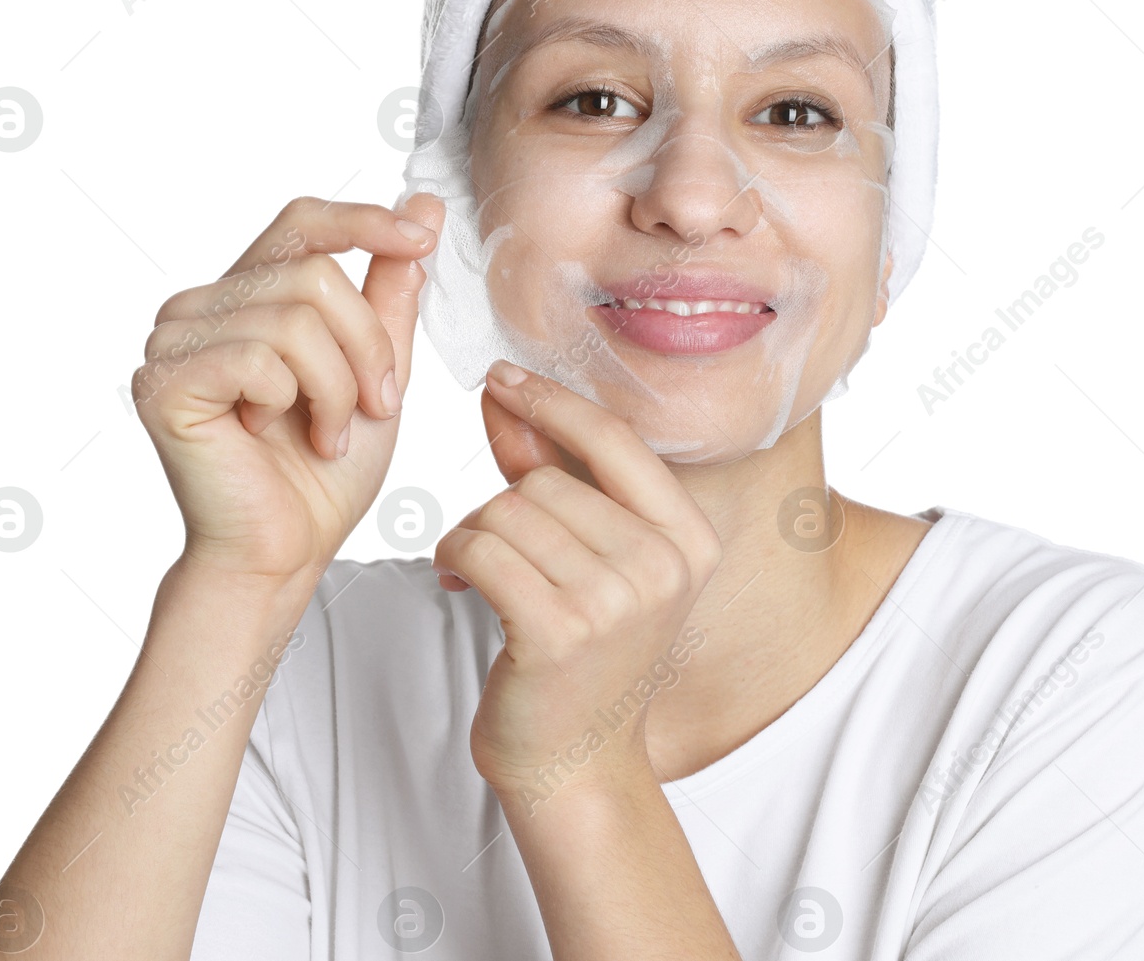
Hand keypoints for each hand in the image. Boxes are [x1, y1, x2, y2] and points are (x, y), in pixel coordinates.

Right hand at [133, 193, 444, 582]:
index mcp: (247, 293)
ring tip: (328, 433)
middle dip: (367, 346)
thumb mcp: (378, 369)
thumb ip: (391, 293)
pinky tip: (276, 436)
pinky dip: (294, 402)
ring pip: (296, 317)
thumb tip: (424, 208)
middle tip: (375, 406)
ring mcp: (174, 339)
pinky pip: (260, 357)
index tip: (422, 239)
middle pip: (315, 273)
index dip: (364, 221)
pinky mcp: (164, 381)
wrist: (284, 551)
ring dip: (337, 386)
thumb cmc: (324, 471)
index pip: (303, 221)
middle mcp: (200, 304)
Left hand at [432, 360, 723, 802]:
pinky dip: (454, 557)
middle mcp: (663, 567)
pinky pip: (482, 549)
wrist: (573, 764)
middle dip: (500, 504)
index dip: (554, 401)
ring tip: (475, 573)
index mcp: (689, 540)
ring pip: (509, 510)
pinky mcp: (559, 630)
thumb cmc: (581, 657)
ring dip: (472, 534)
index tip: (503, 379)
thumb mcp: (591, 559)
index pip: (617, 439)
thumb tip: (506, 393)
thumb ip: (556, 472)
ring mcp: (616, 600)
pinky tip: (456, 582)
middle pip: (549, 479)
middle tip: (491, 550)